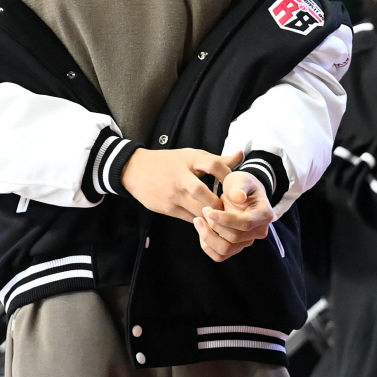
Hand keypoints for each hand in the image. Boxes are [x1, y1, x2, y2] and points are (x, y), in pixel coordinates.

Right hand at [121, 147, 242, 221]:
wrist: (135, 170)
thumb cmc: (169, 162)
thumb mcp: (192, 156)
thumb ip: (217, 159)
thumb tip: (241, 155)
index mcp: (189, 159)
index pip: (213, 165)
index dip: (228, 176)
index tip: (236, 185)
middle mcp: (180, 177)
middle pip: (203, 192)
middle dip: (219, 203)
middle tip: (231, 209)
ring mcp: (172, 194)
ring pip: (196, 209)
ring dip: (212, 215)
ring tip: (223, 217)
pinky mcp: (167, 208)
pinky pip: (189, 218)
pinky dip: (201, 221)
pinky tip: (209, 221)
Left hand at [194, 170, 273, 261]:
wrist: (240, 193)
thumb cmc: (241, 184)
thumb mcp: (241, 179)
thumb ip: (240, 186)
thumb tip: (239, 197)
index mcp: (264, 214)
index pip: (246, 223)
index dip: (226, 219)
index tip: (209, 210)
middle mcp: (258, 231)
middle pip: (234, 238)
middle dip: (215, 225)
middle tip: (204, 209)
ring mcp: (247, 241)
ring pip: (225, 249)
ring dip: (208, 236)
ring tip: (198, 220)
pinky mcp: (235, 247)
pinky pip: (220, 255)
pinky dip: (207, 246)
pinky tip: (201, 229)